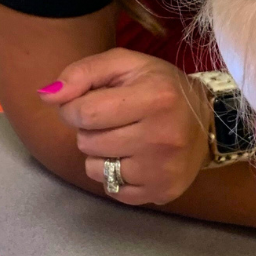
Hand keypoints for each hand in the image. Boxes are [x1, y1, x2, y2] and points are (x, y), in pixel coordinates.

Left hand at [39, 48, 212, 205]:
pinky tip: (135, 158)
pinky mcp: (163, 191)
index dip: (74, 108)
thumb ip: (82, 73)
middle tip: (114, 120)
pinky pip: (112, 190)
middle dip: (90, 130)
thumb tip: (47, 95)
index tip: (88, 102)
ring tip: (125, 139)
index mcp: (155, 97)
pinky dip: (115, 176)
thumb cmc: (160, 85)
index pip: (84, 113)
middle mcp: (162, 136)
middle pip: (87, 142)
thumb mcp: (125, 64)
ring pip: (95, 170)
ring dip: (100, 154)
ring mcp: (163, 169)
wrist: (209, 118)